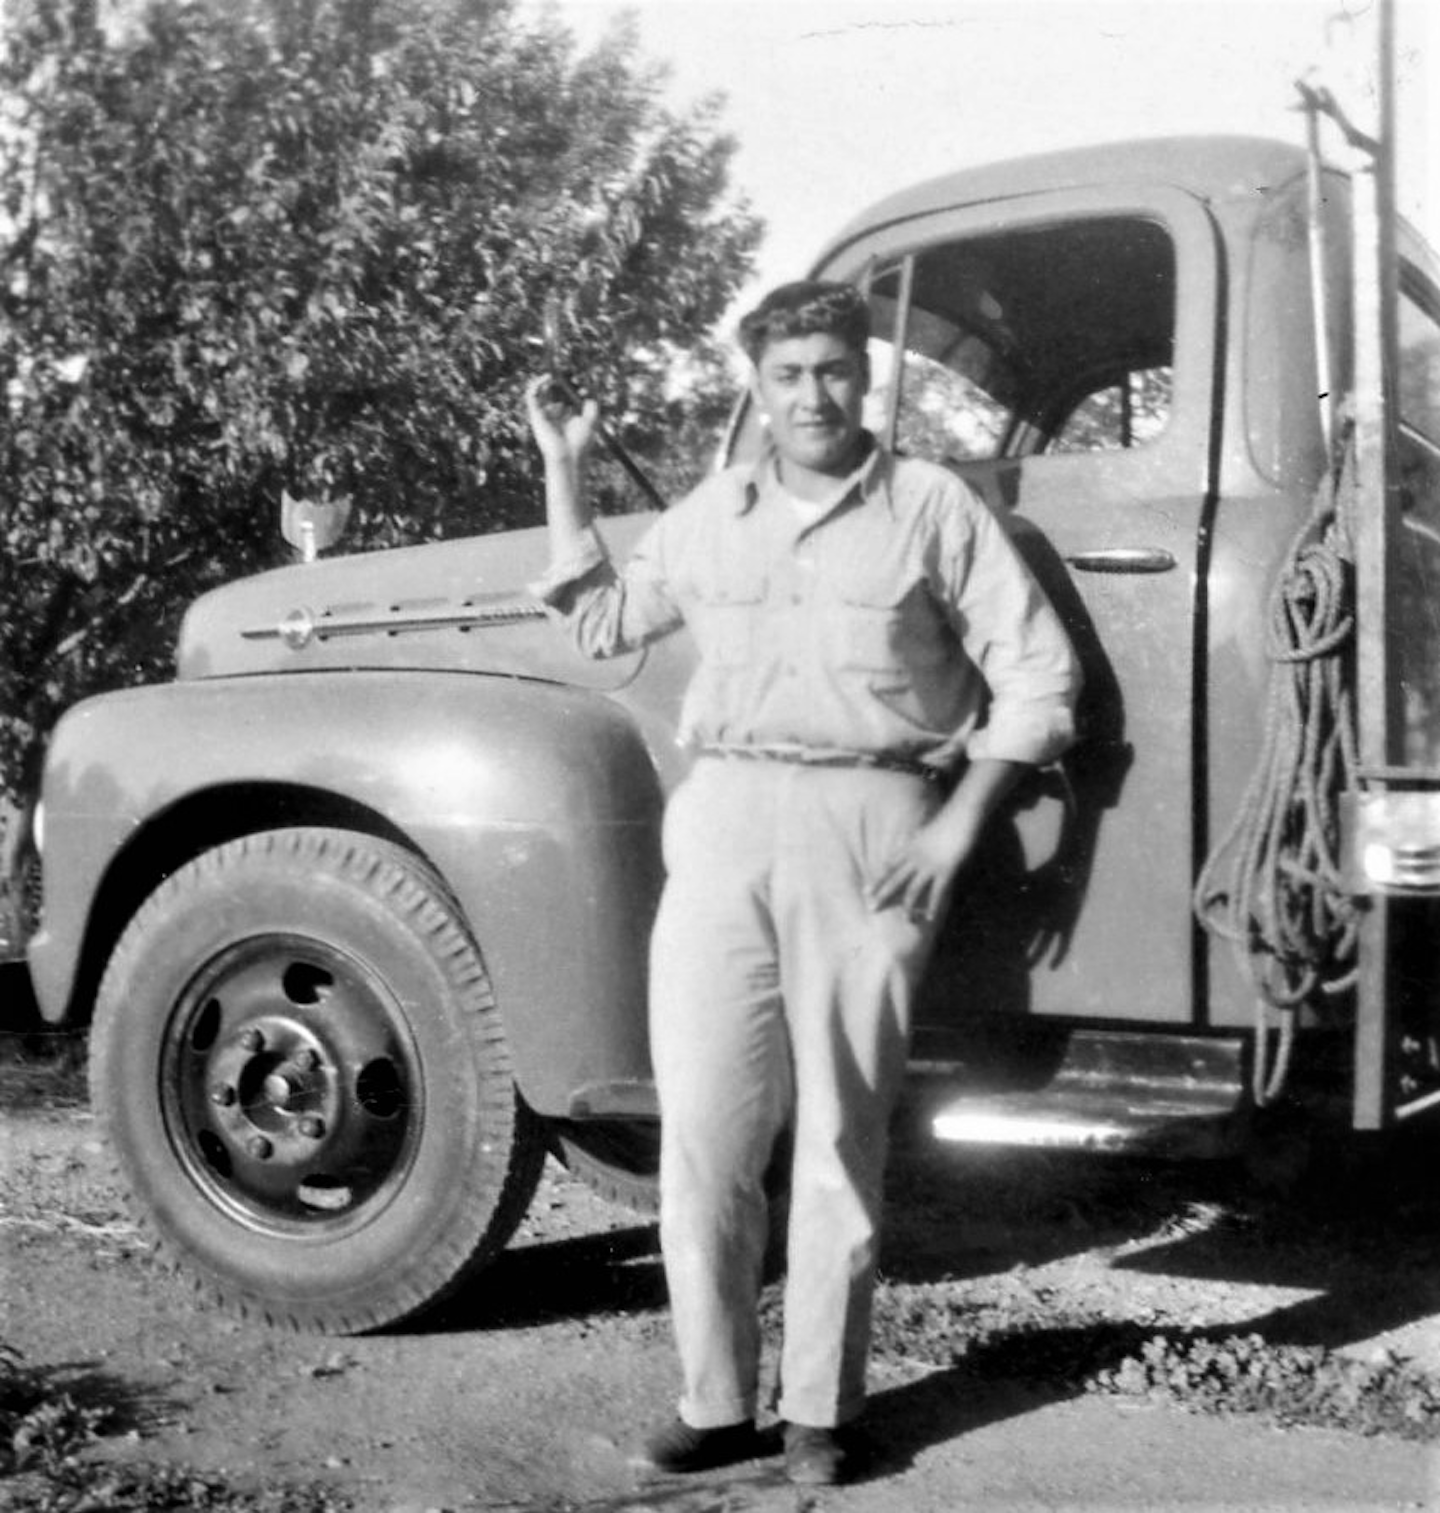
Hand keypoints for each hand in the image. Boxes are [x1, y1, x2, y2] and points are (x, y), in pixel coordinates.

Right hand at [525, 374, 598, 466]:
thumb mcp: (590, 424)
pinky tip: (547, 378)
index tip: (581, 387)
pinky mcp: (536, 415)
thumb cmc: (580, 444)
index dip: (570, 392)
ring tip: (551, 375)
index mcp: (563, 420)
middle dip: (555, 386)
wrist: (569, 456)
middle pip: (550, 396)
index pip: (563, 401)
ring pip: (538, 395)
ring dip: (543, 383)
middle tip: (563, 376)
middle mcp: (552, 417)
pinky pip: (531, 397)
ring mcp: (543, 416)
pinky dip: (536, 385)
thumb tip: (591, 399)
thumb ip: (591, 411)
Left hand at [866, 758, 1027, 921]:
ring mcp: (929, 864)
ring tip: (905, 920)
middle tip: (870, 908)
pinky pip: (937, 892)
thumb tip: (917, 837)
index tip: (865, 890)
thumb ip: (921, 837)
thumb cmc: (949, 819)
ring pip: (913, 889)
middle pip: (895, 879)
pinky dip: (933, 906)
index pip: (890, 867)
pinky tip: (930, 918)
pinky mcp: (945, 869)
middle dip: (882, 894)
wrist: (961, 813)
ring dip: (908, 906)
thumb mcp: (929, 828)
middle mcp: (916, 857)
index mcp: (911, 847)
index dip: (878, 879)